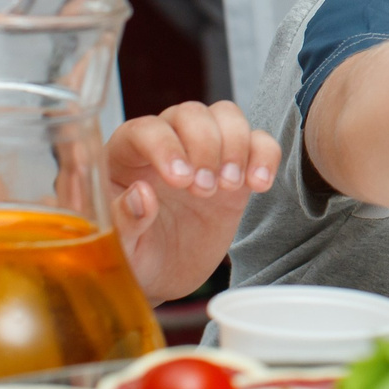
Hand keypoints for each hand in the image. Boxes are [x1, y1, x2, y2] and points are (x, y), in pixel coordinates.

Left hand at [107, 100, 281, 302]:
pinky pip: (259, 141)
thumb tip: (140, 194)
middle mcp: (166, 143)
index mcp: (125, 157)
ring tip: (230, 186)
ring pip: (226, 115)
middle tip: (204, 189)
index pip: (145, 130)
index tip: (180, 180)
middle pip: (190, 114)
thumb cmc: (135, 258)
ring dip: (235, 145)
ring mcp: (204, 152)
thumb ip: (124, 223)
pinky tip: (259, 184)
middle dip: (204, 146)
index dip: (164, 146)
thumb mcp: (122, 251)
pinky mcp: (236, 167)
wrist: (166, 275)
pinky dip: (265, 155)